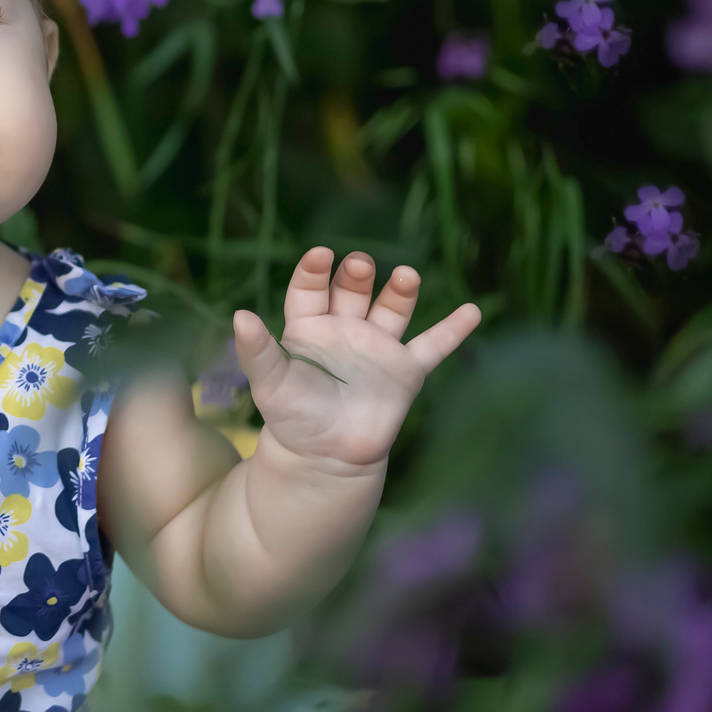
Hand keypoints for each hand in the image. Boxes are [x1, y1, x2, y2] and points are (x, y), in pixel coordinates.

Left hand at [233, 249, 480, 474]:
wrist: (326, 456)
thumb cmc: (293, 415)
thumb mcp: (269, 383)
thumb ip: (256, 351)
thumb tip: (239, 316)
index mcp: (309, 325)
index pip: (310, 289)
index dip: (314, 271)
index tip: (320, 255)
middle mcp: (345, 327)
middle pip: (352, 291)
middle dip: (357, 276)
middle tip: (359, 265)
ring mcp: (378, 346)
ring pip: (392, 309)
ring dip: (400, 292)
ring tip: (406, 275)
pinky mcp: (405, 370)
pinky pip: (433, 346)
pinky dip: (453, 331)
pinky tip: (472, 311)